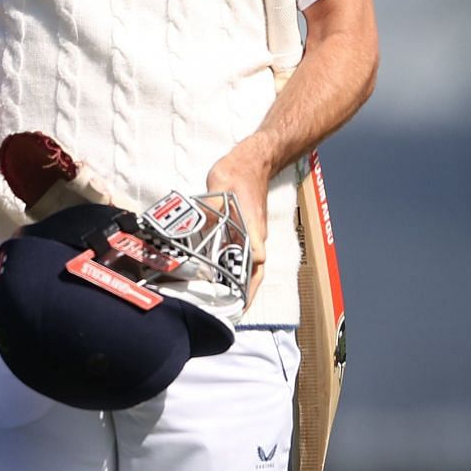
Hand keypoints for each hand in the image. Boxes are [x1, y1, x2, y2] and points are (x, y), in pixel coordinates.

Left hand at [206, 142, 271, 305]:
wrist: (252, 158)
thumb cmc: (238, 174)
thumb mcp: (227, 194)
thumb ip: (235, 221)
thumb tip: (256, 255)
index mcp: (253, 235)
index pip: (254, 272)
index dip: (247, 293)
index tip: (238, 310)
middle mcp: (255, 238)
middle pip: (252, 274)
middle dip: (242, 295)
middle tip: (226, 312)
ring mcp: (251, 233)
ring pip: (246, 264)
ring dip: (236, 282)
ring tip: (220, 299)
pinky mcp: (244, 227)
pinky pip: (239, 252)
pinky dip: (230, 266)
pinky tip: (214, 273)